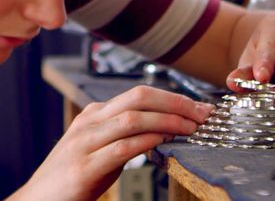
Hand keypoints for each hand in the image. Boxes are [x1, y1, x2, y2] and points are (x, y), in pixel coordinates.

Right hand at [12, 86, 213, 200]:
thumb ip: (125, 137)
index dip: (173, 98)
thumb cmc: (72, 178)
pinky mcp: (84, 168)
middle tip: (202, 114)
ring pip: (132, 119)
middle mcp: (89, 122)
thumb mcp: (100, 150)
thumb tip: (163, 130)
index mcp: (94, 114)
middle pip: (138, 98)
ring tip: (192, 129)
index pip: (139, 94)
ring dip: (168, 121)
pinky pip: (122, 148)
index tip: (198, 108)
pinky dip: (147, 141)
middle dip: (176, 103)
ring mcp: (84, 143)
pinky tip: (165, 142)